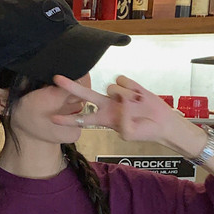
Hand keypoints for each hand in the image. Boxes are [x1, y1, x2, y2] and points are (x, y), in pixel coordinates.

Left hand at [52, 74, 180, 145]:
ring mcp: (116, 94)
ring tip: (137, 106)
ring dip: (125, 96)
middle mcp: (106, 104)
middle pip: (85, 94)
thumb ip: (123, 123)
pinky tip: (140, 96)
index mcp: (104, 119)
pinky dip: (132, 89)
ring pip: (112, 88)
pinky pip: (123, 81)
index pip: (82, 119)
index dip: (68, 120)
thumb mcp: (130, 135)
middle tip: (56, 79)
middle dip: (70, 87)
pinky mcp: (127, 84)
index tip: (53, 118)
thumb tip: (121, 102)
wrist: (161, 122)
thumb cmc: (144, 131)